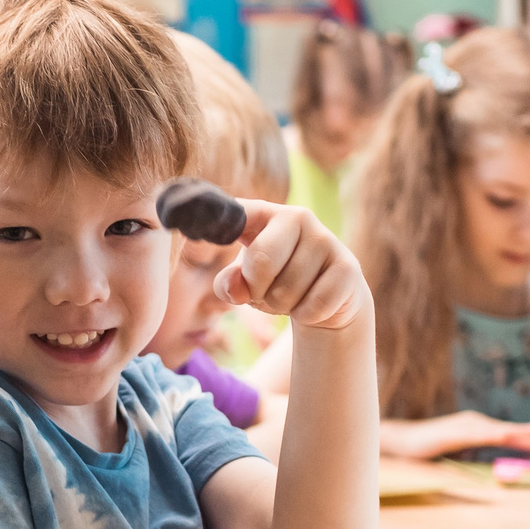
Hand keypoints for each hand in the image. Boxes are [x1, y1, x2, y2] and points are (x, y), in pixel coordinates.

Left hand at [218, 200, 370, 332]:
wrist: (329, 299)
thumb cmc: (278, 282)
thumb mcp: (245, 283)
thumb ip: (229, 283)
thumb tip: (235, 289)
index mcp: (264, 214)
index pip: (234, 213)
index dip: (212, 221)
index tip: (180, 221)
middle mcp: (297, 217)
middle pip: (260, 261)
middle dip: (256, 290)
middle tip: (265, 292)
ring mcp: (326, 240)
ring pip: (286, 291)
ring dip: (282, 306)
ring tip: (292, 295)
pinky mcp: (349, 267)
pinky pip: (312, 307)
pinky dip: (306, 315)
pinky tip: (313, 303)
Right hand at [381, 412, 529, 459]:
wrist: (399, 441)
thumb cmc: (425, 449)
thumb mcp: (454, 452)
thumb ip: (471, 456)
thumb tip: (488, 474)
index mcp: (476, 428)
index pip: (507, 436)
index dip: (529, 443)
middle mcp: (474, 422)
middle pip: (508, 432)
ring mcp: (464, 425)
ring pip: (498, 430)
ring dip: (521, 435)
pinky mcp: (454, 432)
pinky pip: (479, 434)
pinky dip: (496, 433)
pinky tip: (508, 436)